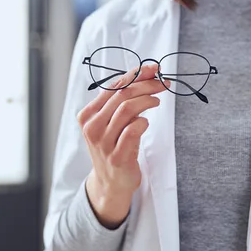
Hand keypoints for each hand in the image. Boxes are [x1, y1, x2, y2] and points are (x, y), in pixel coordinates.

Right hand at [77, 64, 168, 227]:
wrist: (111, 182)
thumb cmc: (115, 146)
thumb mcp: (113, 122)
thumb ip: (123, 101)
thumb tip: (147, 73)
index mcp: (88, 114)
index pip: (113, 86)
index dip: (135, 74)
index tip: (153, 68)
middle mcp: (92, 127)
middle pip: (121, 95)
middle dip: (145, 84)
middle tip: (163, 83)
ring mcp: (103, 143)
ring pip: (126, 109)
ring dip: (147, 100)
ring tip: (157, 101)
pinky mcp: (117, 156)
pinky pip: (132, 131)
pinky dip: (143, 122)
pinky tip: (147, 122)